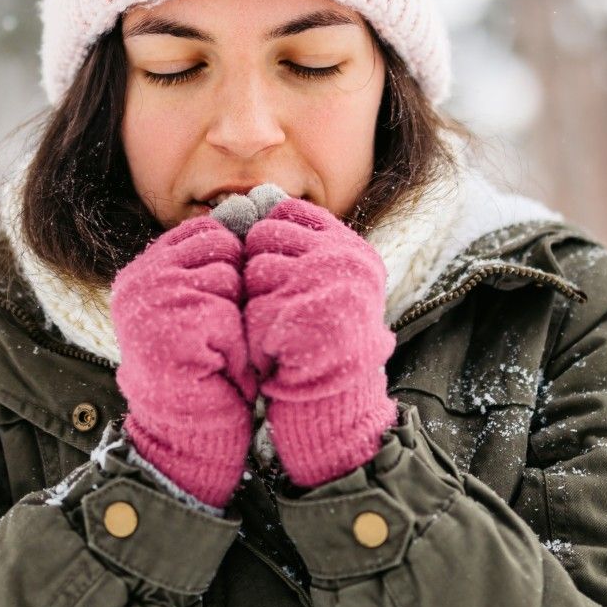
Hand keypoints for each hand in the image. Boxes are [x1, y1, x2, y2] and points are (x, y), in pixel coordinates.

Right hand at [111, 215, 256, 508]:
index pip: (205, 229)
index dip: (229, 261)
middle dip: (234, 287)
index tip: (225, 301)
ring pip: (229, 277)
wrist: (187, 432)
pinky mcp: (173, 326)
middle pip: (220, 245)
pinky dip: (235, 345)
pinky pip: (229, 314)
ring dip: (238, 318)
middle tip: (217, 332)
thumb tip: (253, 202)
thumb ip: (213, 260)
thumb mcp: (200, 304)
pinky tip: (217, 367)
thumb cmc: (205, 367)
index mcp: (144, 269)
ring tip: (216, 351)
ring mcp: (153, 300)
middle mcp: (141, 278)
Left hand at [243, 197, 398, 486]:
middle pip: (265, 236)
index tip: (276, 276)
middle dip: (260, 274)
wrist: (335, 411)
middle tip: (282, 313)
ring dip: (255, 305)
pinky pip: (253, 308)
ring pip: (254, 270)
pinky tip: (280, 354)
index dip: (270, 242)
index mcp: (353, 252)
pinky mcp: (302, 316)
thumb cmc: (318, 348)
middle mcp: (346, 260)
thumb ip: (297, 244)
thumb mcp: (322, 286)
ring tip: (283, 335)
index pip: (288, 213)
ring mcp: (326, 286)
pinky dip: (257, 335)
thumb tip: (255, 194)